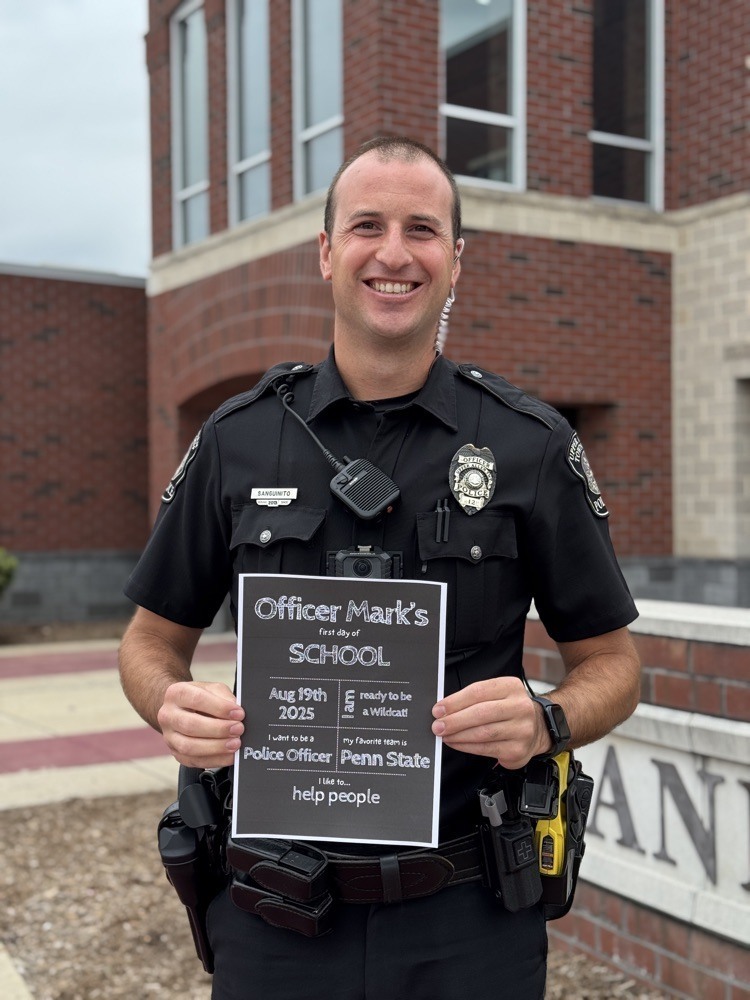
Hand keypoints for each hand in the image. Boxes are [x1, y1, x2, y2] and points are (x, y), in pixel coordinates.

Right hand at [156, 680, 244, 767]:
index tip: (238, 713)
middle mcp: (168, 715)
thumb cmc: (199, 698)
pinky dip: (215, 760)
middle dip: (218, 729)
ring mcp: (169, 736)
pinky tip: (229, 756)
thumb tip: (236, 712)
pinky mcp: (175, 753)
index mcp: (177, 693)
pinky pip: (194, 761)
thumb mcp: (212, 689)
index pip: (197, 699)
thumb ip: (224, 697)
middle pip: (191, 725)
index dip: (220, 708)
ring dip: (216, 747)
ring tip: (234, 744)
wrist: (181, 709)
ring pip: (189, 747)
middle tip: (238, 729)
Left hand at [431, 677, 549, 769]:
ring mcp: (522, 730)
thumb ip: (473, 698)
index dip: (455, 701)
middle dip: (455, 720)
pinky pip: (486, 749)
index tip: (439, 709)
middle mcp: (520, 707)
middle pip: (481, 713)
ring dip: (458, 735)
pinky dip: (467, 747)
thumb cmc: (509, 709)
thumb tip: (444, 708)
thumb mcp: (497, 694)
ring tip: (444, 735)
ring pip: (483, 733)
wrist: (539, 728)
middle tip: (437, 725)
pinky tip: (457, 743)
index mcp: (511, 687)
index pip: (478, 692)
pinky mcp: (518, 750)